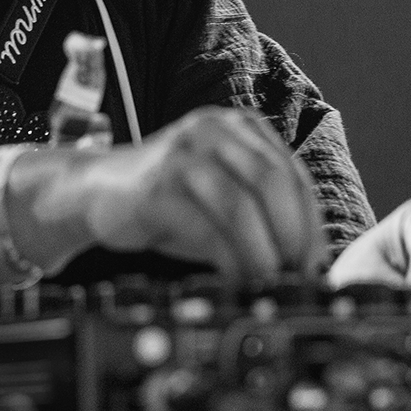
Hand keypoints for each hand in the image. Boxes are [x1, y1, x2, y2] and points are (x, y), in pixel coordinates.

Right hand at [76, 105, 326, 281]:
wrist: (95, 191)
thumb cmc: (167, 200)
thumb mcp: (221, 193)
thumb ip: (261, 211)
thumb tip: (307, 262)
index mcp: (237, 127)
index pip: (291, 173)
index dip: (311, 223)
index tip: (315, 262)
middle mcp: (212, 130)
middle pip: (272, 181)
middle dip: (292, 235)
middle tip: (296, 275)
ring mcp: (182, 155)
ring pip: (241, 205)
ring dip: (262, 253)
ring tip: (267, 283)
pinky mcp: (157, 186)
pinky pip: (206, 227)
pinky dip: (229, 260)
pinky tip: (235, 279)